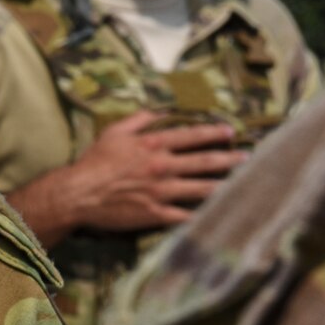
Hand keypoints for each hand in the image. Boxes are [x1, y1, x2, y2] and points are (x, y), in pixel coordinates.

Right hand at [9, 111, 245, 246]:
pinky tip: (217, 213)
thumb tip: (160, 110)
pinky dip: (202, 215)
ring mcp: (161, 191)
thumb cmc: (92, 162)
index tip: (230, 132)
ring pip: (202, 188)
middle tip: (248, 158)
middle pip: (205, 161)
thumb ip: (139, 119)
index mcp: (153, 144)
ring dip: (224, 185)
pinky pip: (184, 215)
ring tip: (241, 184)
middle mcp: (162, 166)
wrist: (76, 194)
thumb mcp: (113, 132)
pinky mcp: (155, 213)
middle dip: (230, 159)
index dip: (214, 133)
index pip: (192, 136)